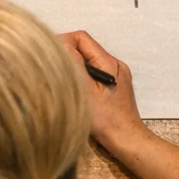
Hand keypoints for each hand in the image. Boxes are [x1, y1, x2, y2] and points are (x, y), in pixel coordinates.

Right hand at [60, 30, 146, 154]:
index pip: (81, 38)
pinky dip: (82, 77)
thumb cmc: (107, 120)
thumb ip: (74, 65)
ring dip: (74, 68)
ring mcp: (115, 75)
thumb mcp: (85, 91)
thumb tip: (60, 45)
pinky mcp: (113, 86)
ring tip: (64, 82)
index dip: (63, 42)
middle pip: (84, 48)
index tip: (51, 57)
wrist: (126, 141)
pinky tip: (76, 91)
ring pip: (88, 61)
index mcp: (108, 62)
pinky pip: (94, 73)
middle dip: (67, 55)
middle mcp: (114, 65)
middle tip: (54, 70)